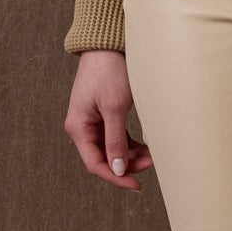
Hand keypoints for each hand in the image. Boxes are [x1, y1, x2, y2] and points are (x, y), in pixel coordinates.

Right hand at [64, 50, 153, 190]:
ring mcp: (94, 122)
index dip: (116, 177)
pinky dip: (132, 144)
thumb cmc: (109, 72)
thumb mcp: (115, 108)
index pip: (96, 164)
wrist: (108, 45)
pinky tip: (147, 146)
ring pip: (113, 150)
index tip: (137, 185)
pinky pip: (118, 138)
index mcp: (78, 127)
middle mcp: (83, 128)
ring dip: (132, 155)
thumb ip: (115, 141)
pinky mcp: (105, 116)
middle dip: (128, 164)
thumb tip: (119, 170)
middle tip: (153, 162)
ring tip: (154, 153)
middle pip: (105, 158)